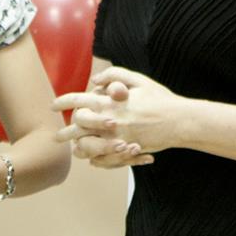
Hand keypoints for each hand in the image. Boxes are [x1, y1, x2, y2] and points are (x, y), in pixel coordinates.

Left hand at [54, 66, 187, 153]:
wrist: (181, 121)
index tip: (54, 105)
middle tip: (57, 136)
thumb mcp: (139, 80)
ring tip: (72, 149)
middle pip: (78, 128)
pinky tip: (91, 157)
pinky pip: (105, 159)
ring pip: (88, 146)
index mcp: (111, 103)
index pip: (79, 101)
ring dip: (77, 148)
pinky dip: (96, 159)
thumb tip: (95, 80)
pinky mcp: (127, 151)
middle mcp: (111, 121)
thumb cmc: (160, 99)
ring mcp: (118, 138)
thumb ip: (115, 76)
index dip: (63, 102)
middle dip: (65, 132)